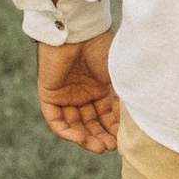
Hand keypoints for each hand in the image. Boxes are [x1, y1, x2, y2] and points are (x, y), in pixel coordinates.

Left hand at [37, 30, 119, 153]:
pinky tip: (79, 138)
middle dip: (100, 136)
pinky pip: (56, 120)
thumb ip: (121, 100)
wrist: (78, 31)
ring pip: (74, 124)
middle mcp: (83, 93)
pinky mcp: (50, 95)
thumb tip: (129, 125)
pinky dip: (66, 131)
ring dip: (85, 138)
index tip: (122, 140)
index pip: (106, 115)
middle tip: (109, 147)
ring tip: (97, 147)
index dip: (113, 128)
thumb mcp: (117, 76)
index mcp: (100, 87)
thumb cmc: (101, 47)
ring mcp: (66, 95)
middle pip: (90, 123)